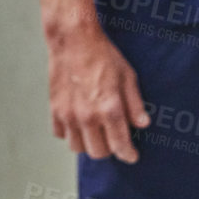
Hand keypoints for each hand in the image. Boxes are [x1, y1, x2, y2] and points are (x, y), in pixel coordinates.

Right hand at [46, 20, 148, 162]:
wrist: (74, 42)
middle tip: (116, 140)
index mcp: (109, 108)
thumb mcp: (128, 77)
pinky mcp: (55, 110)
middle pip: (98, 152)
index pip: (119, 144)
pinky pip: (61, 135)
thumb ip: (135, 104)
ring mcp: (68, 115)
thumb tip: (143, 124)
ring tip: (98, 132)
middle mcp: (87, 116)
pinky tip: (80, 123)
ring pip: (77, 147)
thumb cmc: (104, 56)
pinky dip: (70, 134)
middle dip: (110, 150)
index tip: (132, 156)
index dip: (127, 154)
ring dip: (89, 144)